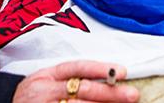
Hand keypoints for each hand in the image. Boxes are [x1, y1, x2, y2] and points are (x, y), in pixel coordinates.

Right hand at [13, 61, 138, 102]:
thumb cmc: (31, 95)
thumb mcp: (46, 80)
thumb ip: (69, 78)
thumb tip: (106, 80)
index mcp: (48, 75)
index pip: (77, 67)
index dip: (100, 69)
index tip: (122, 71)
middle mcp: (46, 91)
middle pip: (83, 90)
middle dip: (110, 93)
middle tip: (131, 94)